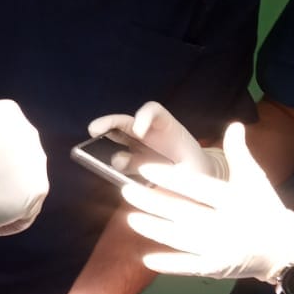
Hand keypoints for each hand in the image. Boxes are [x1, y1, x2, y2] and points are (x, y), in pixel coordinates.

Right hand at [89, 101, 227, 178]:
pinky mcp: (134, 163)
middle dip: (109, 123)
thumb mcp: (194, 172)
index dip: (144, 117)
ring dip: (106, 145)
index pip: (154, 112)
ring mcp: (140, 148)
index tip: (139, 132)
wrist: (200, 182)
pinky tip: (113, 174)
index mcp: (168, 128)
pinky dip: (111, 165)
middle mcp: (151, 134)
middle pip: (126, 122)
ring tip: (101, 158)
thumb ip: (177, 172)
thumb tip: (155, 177)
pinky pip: (120, 162)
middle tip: (94, 130)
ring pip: (119, 140)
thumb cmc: (199, 172)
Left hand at [122, 122, 293, 281]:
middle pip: (181, 212)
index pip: (196, 186)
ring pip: (180, 238)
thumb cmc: (264, 207)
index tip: (144, 169)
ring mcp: (219, 249)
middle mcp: (225, 224)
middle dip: (152, 202)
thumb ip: (239, 152)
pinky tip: (146, 258)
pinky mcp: (216, 268)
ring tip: (130, 218)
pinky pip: (188, 266)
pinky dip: (168, 264)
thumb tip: (234, 124)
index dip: (169, 177)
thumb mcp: (254, 178)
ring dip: (153, 229)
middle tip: (126, 191)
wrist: (283, 247)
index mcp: (233, 199)